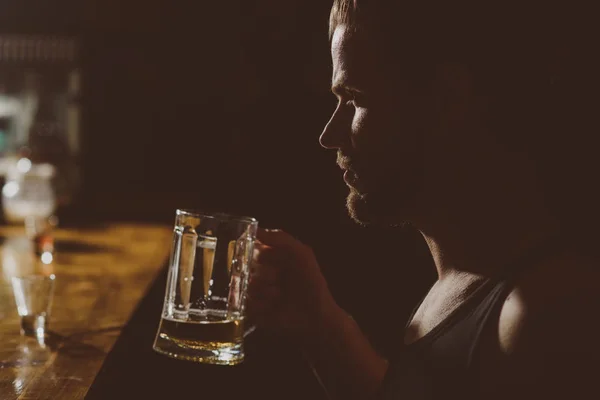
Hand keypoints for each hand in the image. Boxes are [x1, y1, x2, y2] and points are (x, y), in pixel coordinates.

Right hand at [247, 228, 339, 342]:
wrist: (315, 314)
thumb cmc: (310, 282)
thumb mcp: (301, 254)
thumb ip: (281, 238)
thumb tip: (256, 230)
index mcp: (272, 259)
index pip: (253, 249)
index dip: (260, 253)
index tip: (267, 259)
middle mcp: (262, 273)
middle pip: (248, 267)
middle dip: (266, 273)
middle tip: (279, 279)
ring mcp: (257, 293)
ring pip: (248, 285)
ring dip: (266, 290)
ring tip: (280, 295)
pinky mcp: (254, 310)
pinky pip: (247, 303)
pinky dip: (262, 304)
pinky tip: (274, 307)